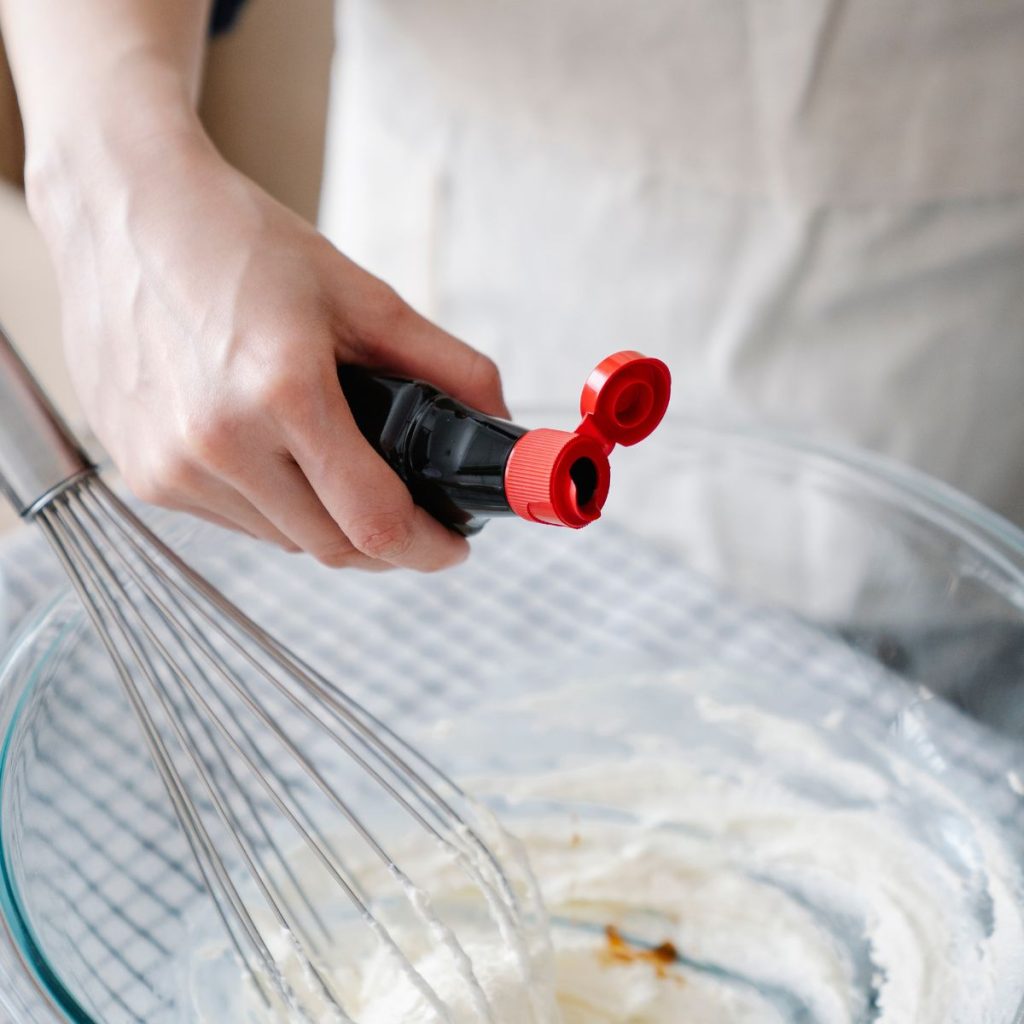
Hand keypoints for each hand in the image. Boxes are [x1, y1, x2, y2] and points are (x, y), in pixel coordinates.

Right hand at [30, 129, 508, 570]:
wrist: (123, 209)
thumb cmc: (240, 242)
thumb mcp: (359, 293)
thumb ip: (444, 364)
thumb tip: (496, 421)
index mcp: (282, 391)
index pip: (372, 521)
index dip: (427, 548)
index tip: (453, 547)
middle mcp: (218, 442)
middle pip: (332, 547)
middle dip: (387, 547)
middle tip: (417, 522)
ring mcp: (171, 466)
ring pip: (284, 539)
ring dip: (329, 524)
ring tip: (346, 474)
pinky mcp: (142, 475)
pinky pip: (235, 521)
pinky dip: (275, 506)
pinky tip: (282, 459)